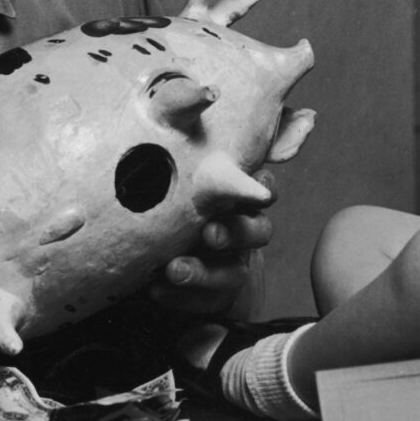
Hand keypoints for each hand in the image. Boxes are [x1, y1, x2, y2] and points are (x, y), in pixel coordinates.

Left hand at [152, 169, 275, 317]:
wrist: (176, 258)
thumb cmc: (179, 207)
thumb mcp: (184, 183)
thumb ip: (185, 160)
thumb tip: (172, 119)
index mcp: (239, 200)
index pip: (262, 189)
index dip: (263, 186)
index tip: (256, 185)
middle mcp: (243, 232)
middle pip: (258, 231)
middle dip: (236, 232)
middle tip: (209, 234)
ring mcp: (233, 267)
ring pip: (234, 272)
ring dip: (204, 272)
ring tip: (174, 270)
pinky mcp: (217, 297)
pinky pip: (207, 301)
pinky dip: (182, 297)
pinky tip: (156, 289)